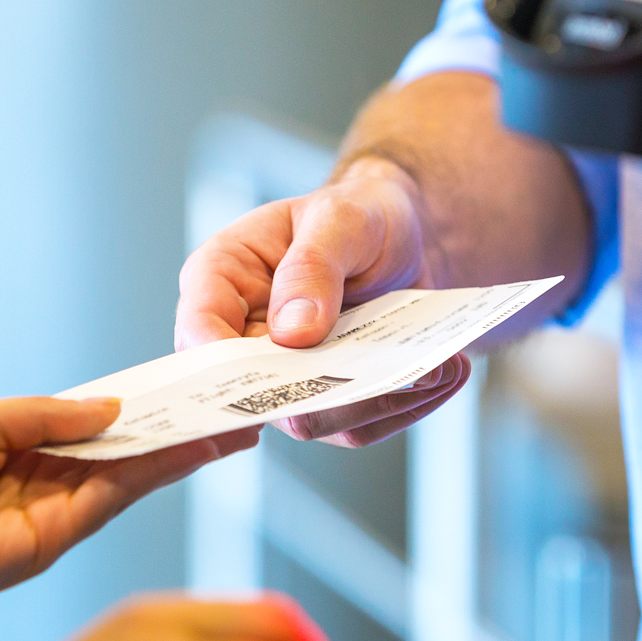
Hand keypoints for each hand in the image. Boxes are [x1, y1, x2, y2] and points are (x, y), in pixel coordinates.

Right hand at [176, 155, 470, 446]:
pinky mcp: (327, 400)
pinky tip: (442, 373)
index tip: (280, 363)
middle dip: (324, 392)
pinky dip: (404, 405)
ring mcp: (284, 375)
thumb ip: (312, 266)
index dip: (223, 360)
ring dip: (378, 401)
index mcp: (221, 278)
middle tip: (386, 375)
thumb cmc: (360, 214)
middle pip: (253, 391)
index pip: (199, 329)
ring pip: (312, 420)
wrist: (407, 238)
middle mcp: (242, 336)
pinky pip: (356, 427)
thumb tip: (293, 332)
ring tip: (436, 366)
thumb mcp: (342, 219)